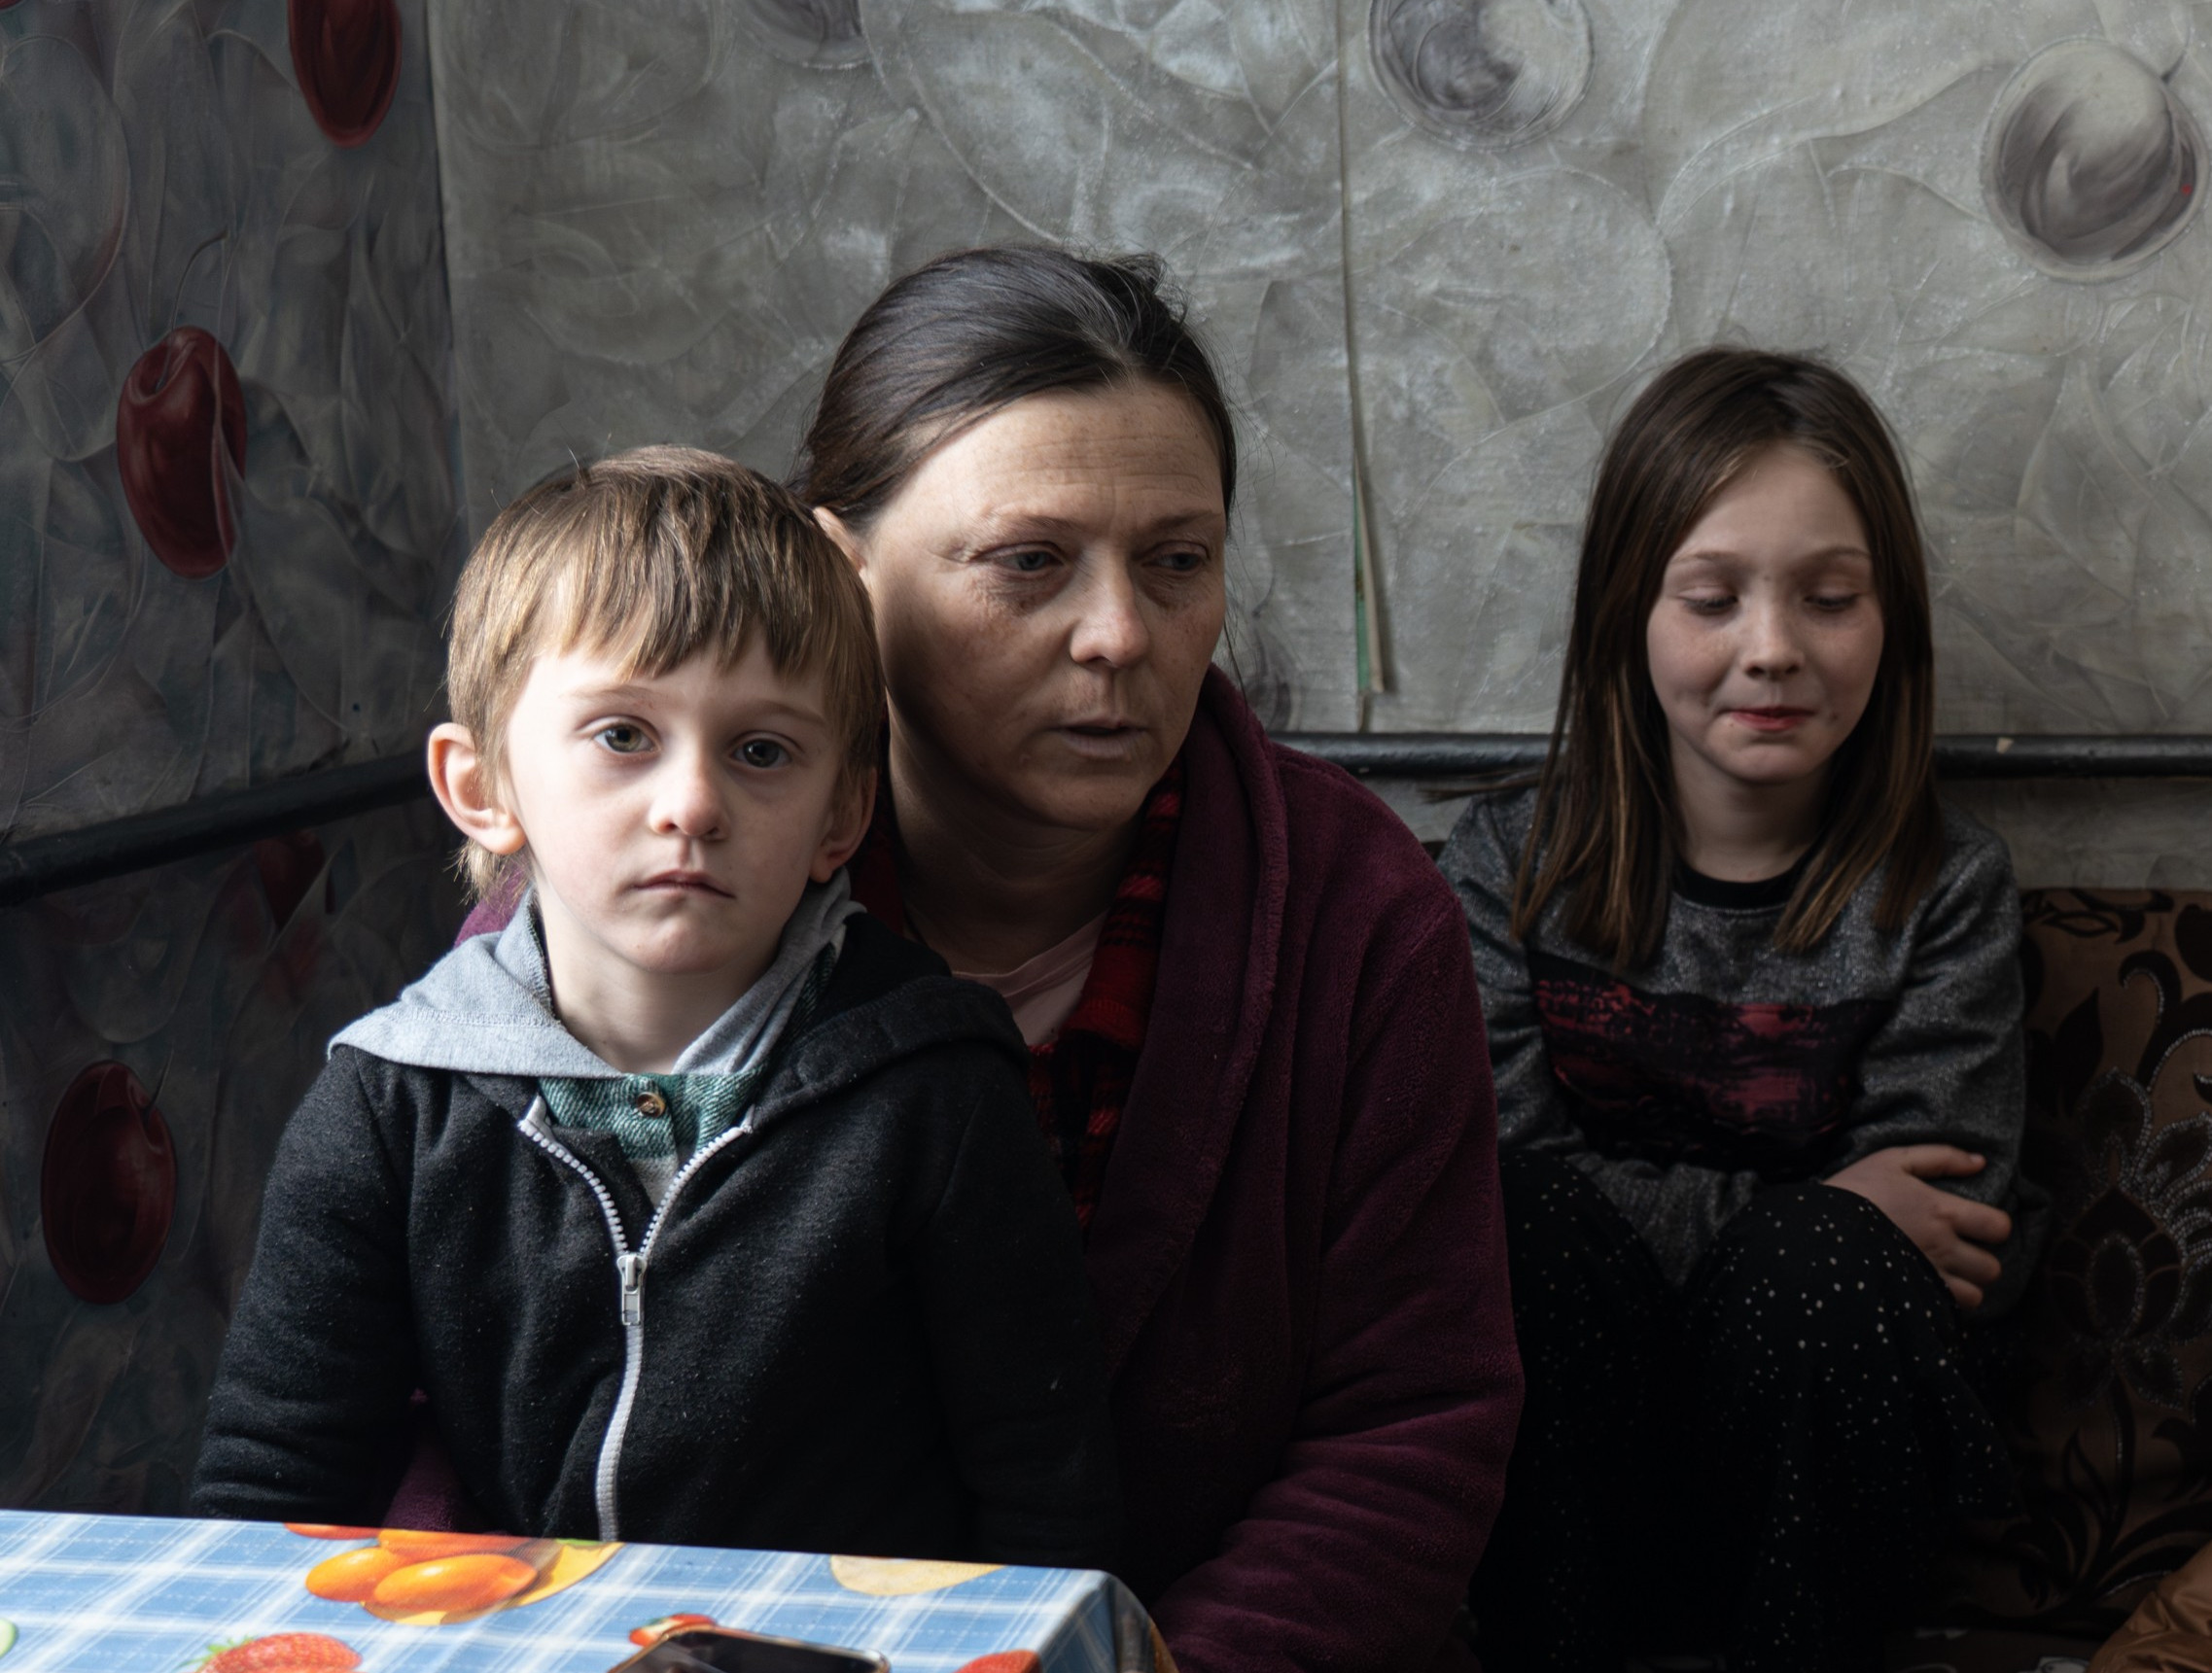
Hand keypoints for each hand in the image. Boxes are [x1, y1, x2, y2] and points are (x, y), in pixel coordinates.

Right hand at [1823, 1145, 2012, 1309]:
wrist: (1815, 1225)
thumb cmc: (1855, 1189)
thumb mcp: (1892, 1160)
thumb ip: (1940, 1157)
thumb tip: (1980, 1162)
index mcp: (1942, 1211)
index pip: (1999, 1227)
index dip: (1995, 1227)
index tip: (1978, 1225)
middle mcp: (1943, 1247)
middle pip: (1992, 1268)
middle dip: (1982, 1261)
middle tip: (1962, 1253)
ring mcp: (1928, 1276)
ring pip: (1975, 1296)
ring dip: (1966, 1287)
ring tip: (1947, 1275)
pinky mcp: (1911, 1296)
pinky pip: (1947, 1311)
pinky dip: (1944, 1303)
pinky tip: (1929, 1289)